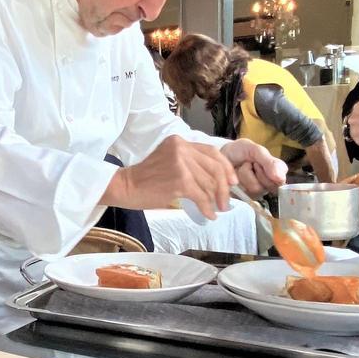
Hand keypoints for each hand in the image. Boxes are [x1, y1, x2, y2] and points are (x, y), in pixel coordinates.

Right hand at [102, 135, 238, 219]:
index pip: (212, 152)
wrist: (126, 186)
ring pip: (209, 184)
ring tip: (217, 210)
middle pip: (214, 168)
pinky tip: (208, 215)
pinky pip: (201, 196)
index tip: (232, 181)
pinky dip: (207, 208)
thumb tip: (217, 181)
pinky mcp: (180, 180)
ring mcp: (181, 163)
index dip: (226, 167)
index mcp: (179, 142)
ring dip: (216, 200)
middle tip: (226, 201)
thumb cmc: (146, 178)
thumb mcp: (169, 161)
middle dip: (224, 187)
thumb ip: (190, 164)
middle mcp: (181, 149)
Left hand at [220, 139, 287, 195]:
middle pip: (269, 185)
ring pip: (256, 188)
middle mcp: (268, 185)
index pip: (281, 179)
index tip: (259, 161)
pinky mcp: (244, 198)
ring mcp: (257, 193)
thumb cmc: (240, 151)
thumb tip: (280, 178)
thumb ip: (269, 161)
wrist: (221, 155)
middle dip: (257, 170)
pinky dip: (237, 179)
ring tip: (241, 167)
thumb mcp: (255, 150)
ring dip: (245, 173)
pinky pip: (244, 192)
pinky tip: (235, 175)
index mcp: (275, 172)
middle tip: (251, 162)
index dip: (269, 170)